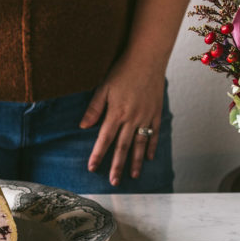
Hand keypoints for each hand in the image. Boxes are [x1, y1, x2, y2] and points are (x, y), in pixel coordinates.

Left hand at [79, 57, 164, 186]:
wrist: (147, 59)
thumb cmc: (122, 71)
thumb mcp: (104, 87)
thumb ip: (94, 108)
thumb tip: (83, 126)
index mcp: (116, 113)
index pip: (105, 139)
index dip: (98, 154)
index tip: (93, 168)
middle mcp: (132, 118)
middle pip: (123, 147)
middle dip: (117, 165)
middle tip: (113, 181)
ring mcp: (146, 117)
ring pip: (140, 144)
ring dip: (136, 162)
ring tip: (133, 176)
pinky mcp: (156, 113)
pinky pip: (154, 134)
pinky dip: (151, 146)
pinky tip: (148, 157)